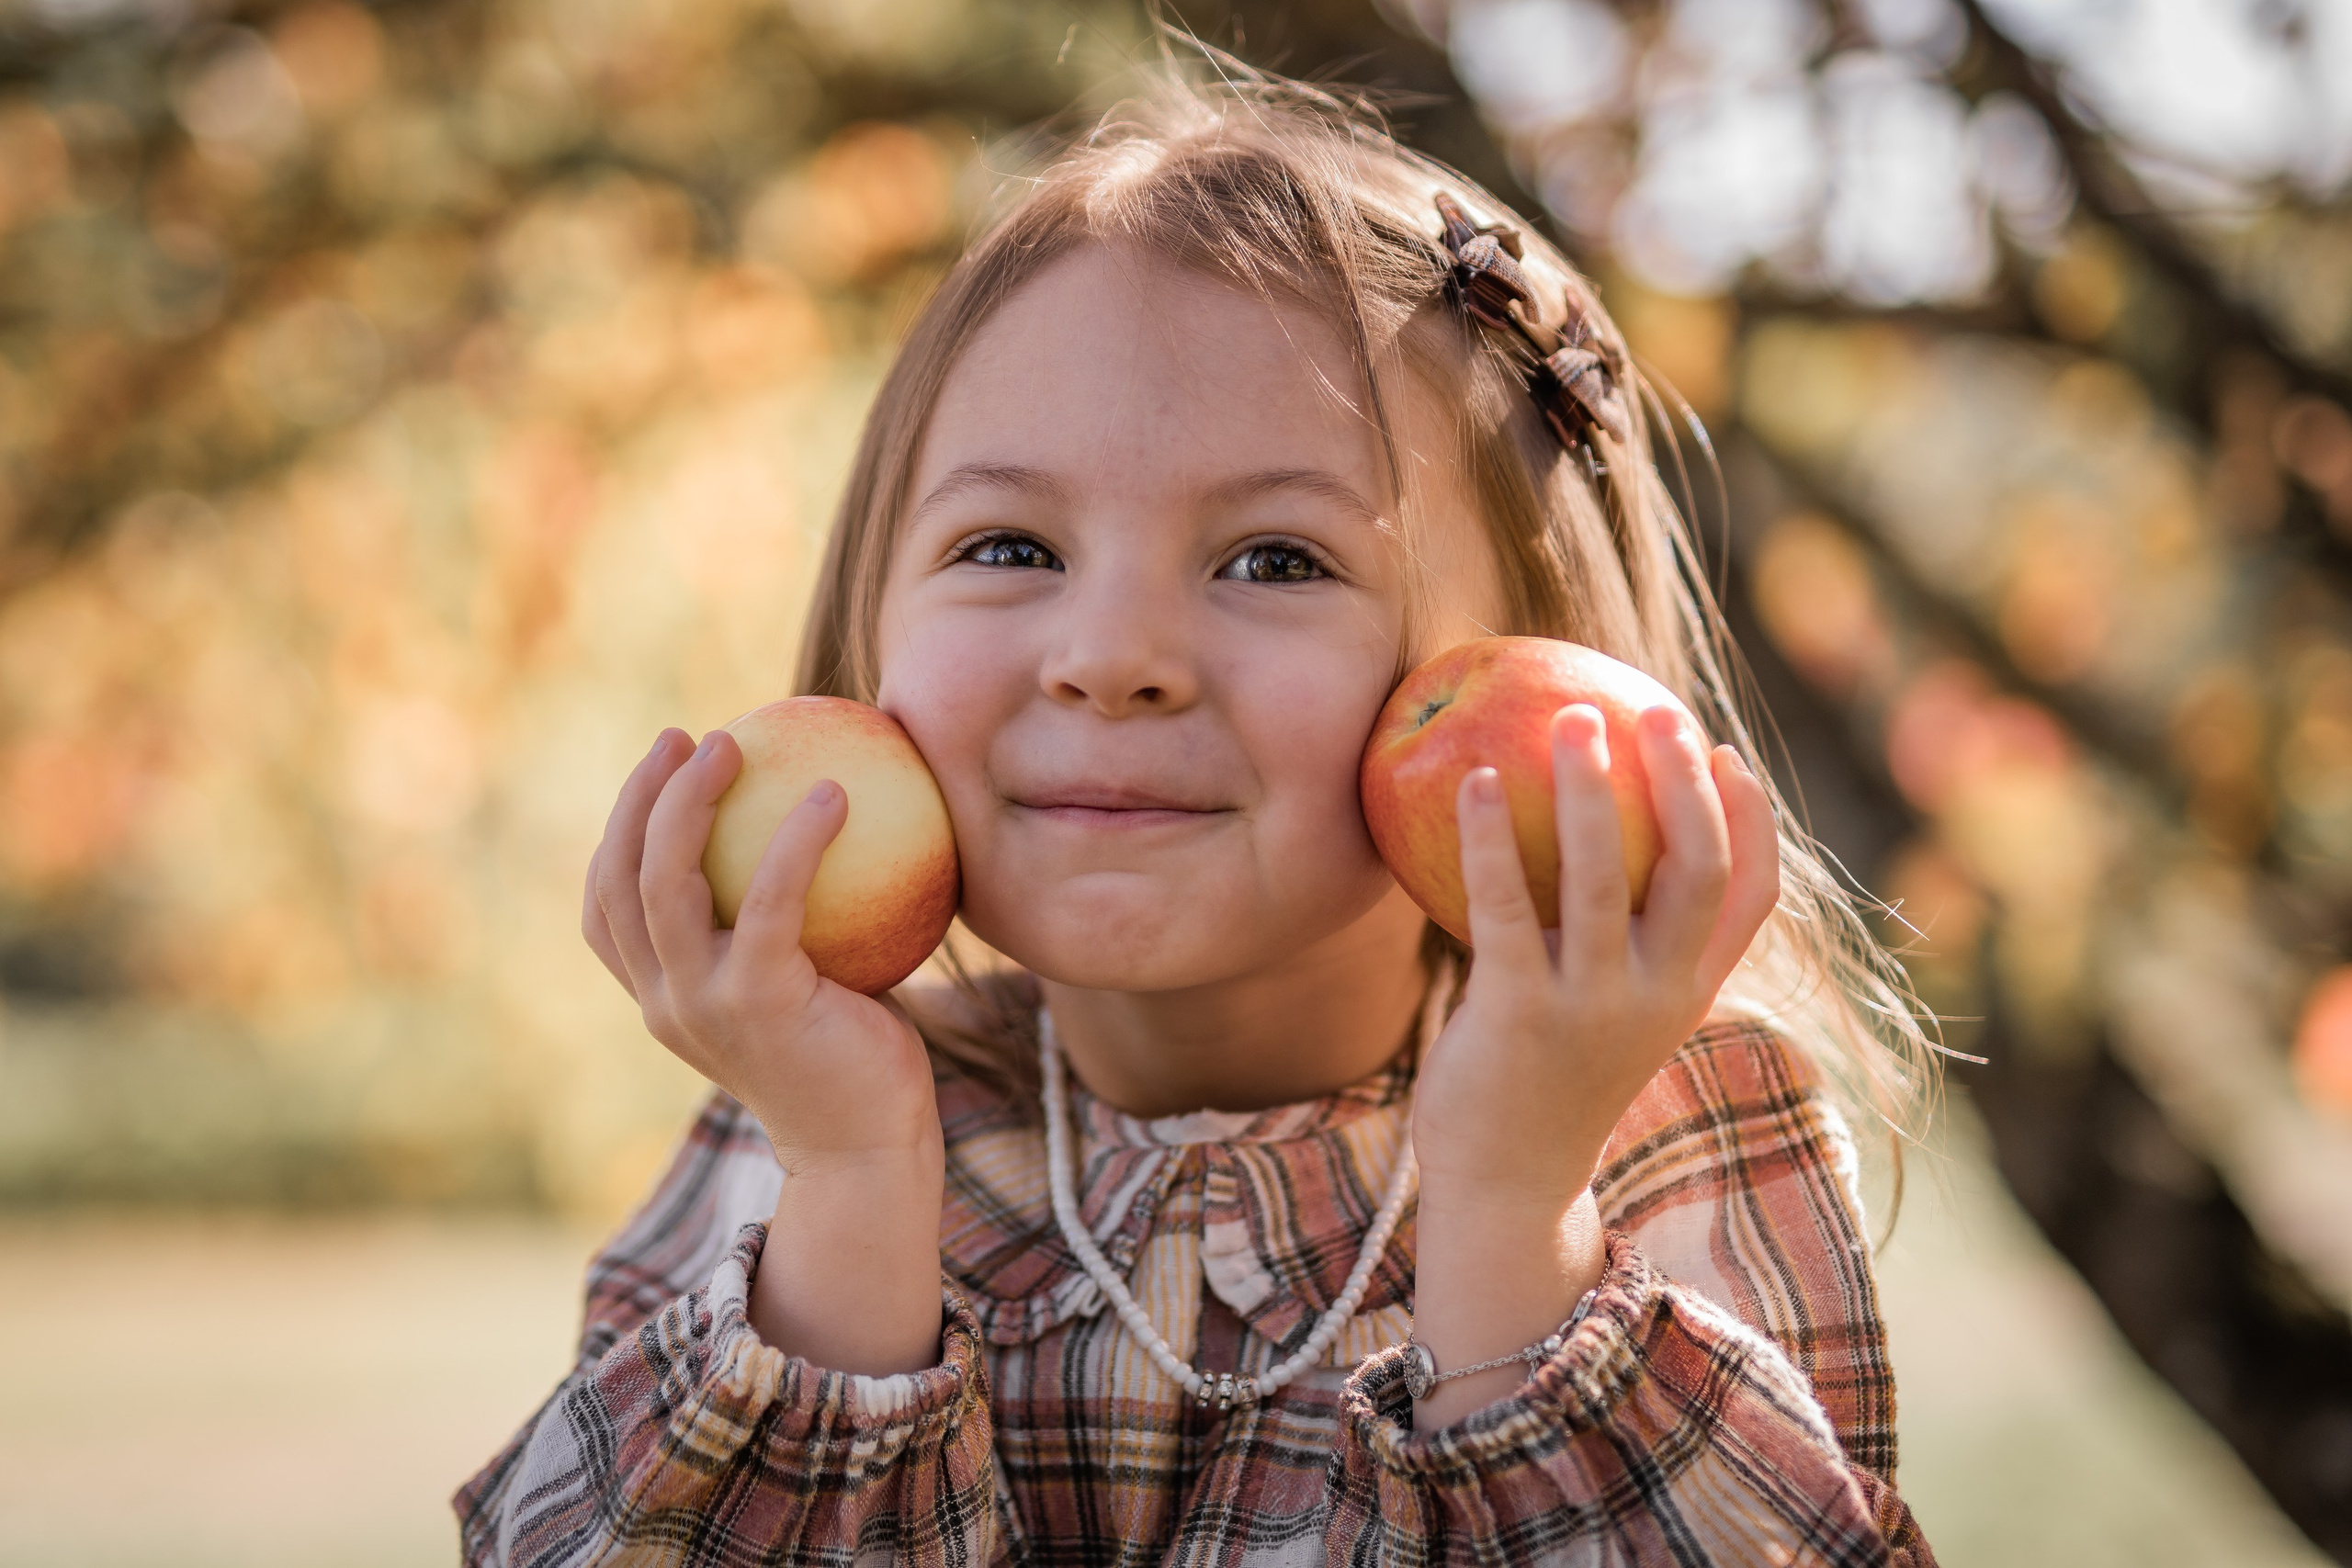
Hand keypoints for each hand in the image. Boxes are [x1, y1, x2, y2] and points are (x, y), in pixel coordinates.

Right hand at [582, 728, 942, 1173]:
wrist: (869, 1149)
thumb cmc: (852, 1058)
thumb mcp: (805, 985)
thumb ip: (791, 924)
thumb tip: (823, 823)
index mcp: (661, 999)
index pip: (606, 908)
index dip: (618, 831)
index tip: (662, 768)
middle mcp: (664, 1002)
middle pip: (619, 880)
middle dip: (641, 797)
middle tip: (688, 737)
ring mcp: (702, 1006)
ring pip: (664, 884)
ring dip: (689, 803)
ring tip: (733, 744)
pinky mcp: (758, 1005)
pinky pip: (769, 903)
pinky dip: (795, 842)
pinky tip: (835, 795)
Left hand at [1412, 703, 1780, 1205]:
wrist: (1507, 1187)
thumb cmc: (1549, 1078)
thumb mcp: (1610, 1012)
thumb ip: (1620, 940)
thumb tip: (1592, 829)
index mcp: (1690, 992)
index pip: (1752, 896)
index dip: (1751, 819)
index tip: (1722, 751)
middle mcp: (1656, 997)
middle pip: (1695, 869)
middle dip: (1683, 782)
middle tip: (1652, 710)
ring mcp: (1590, 1008)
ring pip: (1603, 878)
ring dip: (1588, 789)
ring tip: (1569, 717)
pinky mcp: (1518, 1015)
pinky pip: (1505, 907)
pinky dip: (1493, 838)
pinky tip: (1475, 781)